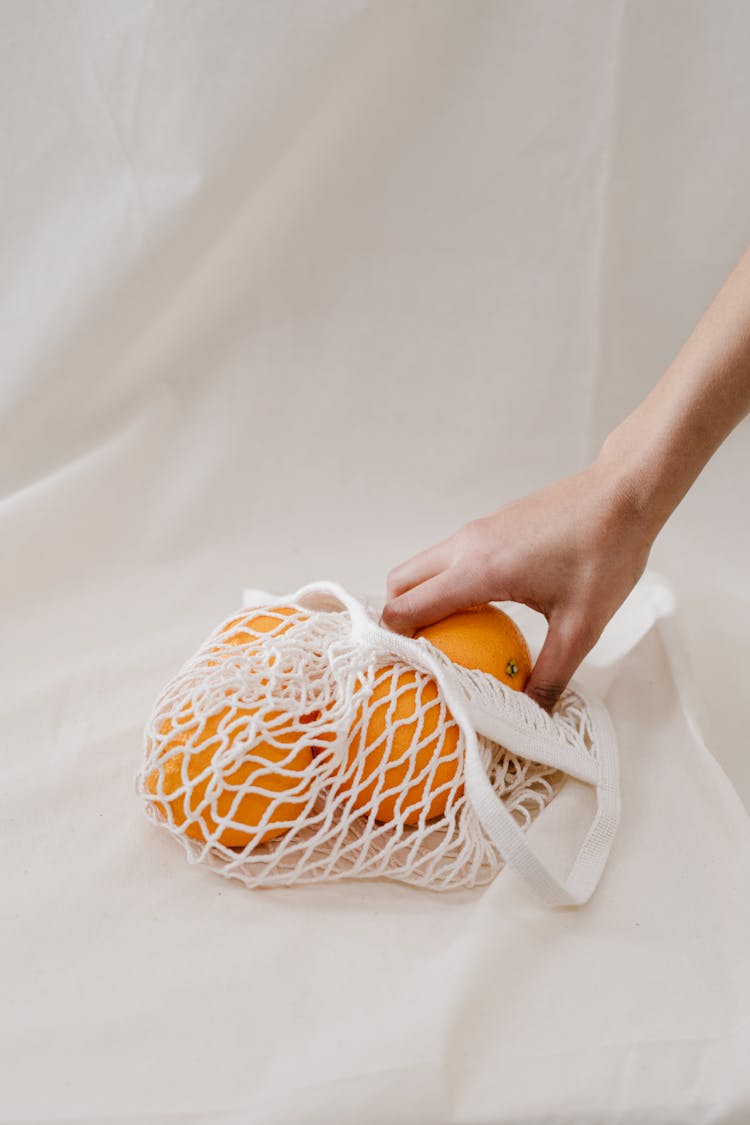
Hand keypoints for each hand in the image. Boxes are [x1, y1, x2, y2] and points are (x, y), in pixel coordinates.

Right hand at [381, 460, 654, 710]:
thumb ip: (552, 674)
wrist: (623, 496)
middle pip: (401, 583)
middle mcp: (466, 545)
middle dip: (398, 620)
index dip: (396, 641)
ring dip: (422, 600)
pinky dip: (446, 584)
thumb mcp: (581, 628)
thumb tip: (533, 714)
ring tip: (449, 638)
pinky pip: (449, 557)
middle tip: (423, 655)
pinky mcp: (490, 525)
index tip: (408, 669)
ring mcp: (476, 531)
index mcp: (478, 570)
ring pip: (423, 567)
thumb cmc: (604, 554)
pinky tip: (481, 611)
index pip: (406, 607)